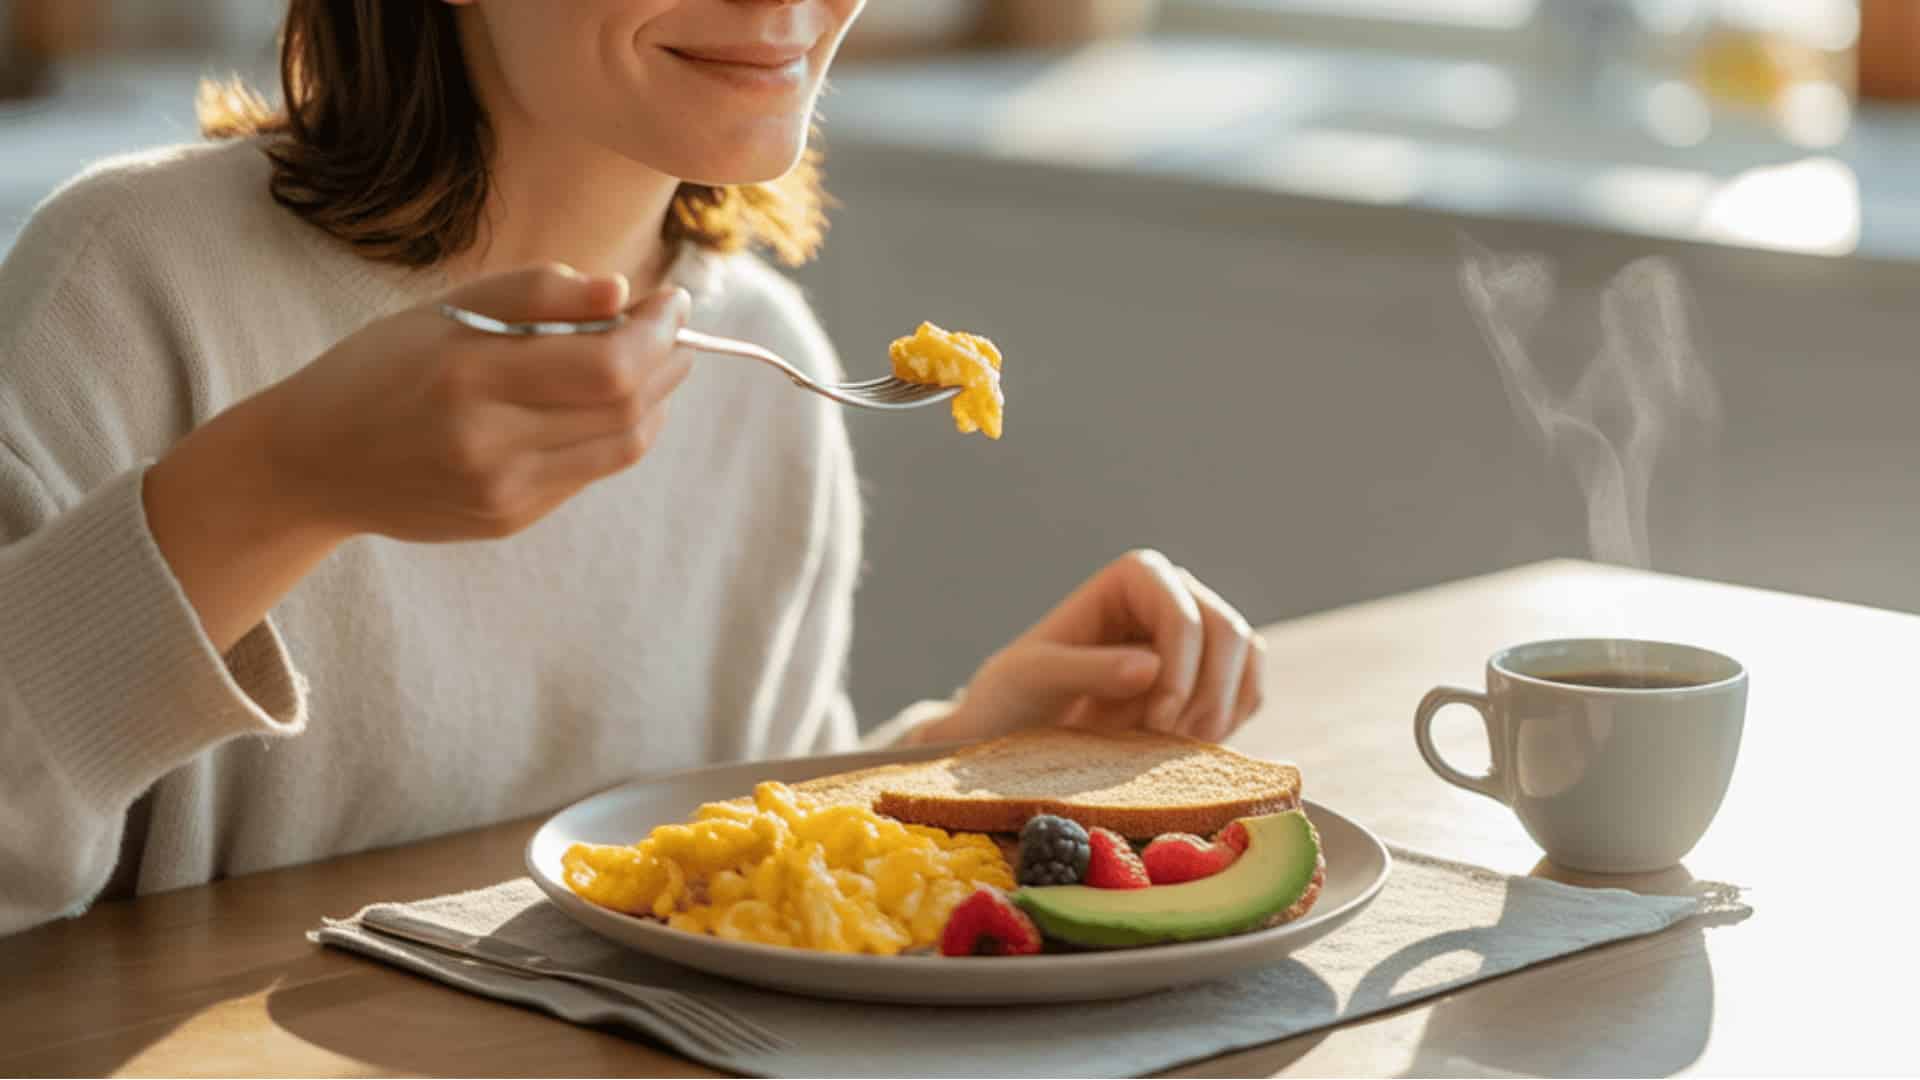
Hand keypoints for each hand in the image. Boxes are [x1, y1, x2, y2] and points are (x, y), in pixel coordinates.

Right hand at [144, 263, 691, 651]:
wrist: (313, 462)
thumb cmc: (381, 368)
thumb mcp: (444, 311)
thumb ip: (535, 293)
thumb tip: (621, 292)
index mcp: (468, 375)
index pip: (608, 364)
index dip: (657, 332)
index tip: (671, 300)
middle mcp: (488, 441)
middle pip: (625, 407)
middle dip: (666, 361)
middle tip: (672, 328)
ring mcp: (502, 490)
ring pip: (621, 446)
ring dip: (654, 400)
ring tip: (655, 361)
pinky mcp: (509, 519)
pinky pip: (589, 472)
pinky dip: (616, 432)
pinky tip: (608, 403)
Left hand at [924, 550, 1267, 744]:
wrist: (1018, 730)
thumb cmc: (1015, 693)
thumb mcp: (1034, 679)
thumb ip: (1087, 669)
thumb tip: (1151, 666)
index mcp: (1134, 578)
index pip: (1185, 614)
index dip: (1181, 669)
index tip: (1157, 722)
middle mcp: (1175, 594)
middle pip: (1230, 633)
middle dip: (1206, 696)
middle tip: (1167, 744)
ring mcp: (1199, 633)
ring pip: (1248, 661)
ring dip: (1219, 712)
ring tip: (1170, 749)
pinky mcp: (1213, 674)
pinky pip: (1249, 693)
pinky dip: (1228, 725)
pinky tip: (1183, 749)